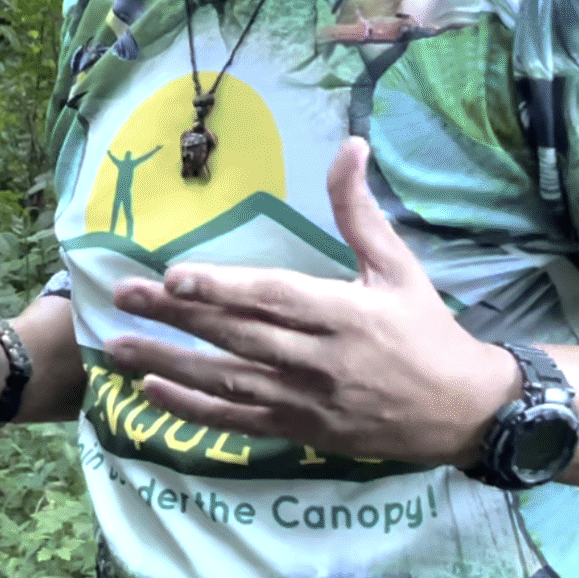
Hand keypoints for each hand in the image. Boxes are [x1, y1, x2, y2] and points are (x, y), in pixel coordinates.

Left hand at [106, 137, 517, 467]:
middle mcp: (320, 360)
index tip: (174, 275)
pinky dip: (193, 410)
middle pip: (238, 336)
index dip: (223, 288)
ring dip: (170, 364)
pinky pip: (237, 422)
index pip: (274, 297)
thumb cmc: (426, 330)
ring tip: (118, 346)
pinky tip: (151, 392)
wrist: (460, 412)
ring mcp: (306, 401)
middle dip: (176, 316)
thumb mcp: (400, 266)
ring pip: (228, 382)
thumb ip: (360, 211)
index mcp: (346, 313)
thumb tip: (349, 145)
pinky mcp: (299, 432)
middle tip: (123, 294)